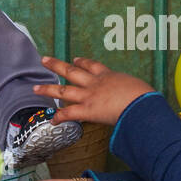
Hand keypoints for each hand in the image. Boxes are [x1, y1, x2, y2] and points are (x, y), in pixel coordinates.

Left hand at [36, 56, 155, 126]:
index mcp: (109, 76)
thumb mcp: (140, 89)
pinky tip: (51, 120)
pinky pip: (69, 114)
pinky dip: (59, 117)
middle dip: (57, 65)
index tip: (75, 59)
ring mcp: (89, 96)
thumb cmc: (145, 97)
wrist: (141, 102)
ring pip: (64, 91)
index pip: (92, 66)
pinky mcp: (87, 110)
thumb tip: (145, 101)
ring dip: (48, 89)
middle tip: (45, 60)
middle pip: (72, 71)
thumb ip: (135, 92)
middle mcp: (96, 83)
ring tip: (35, 88)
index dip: (82, 62)